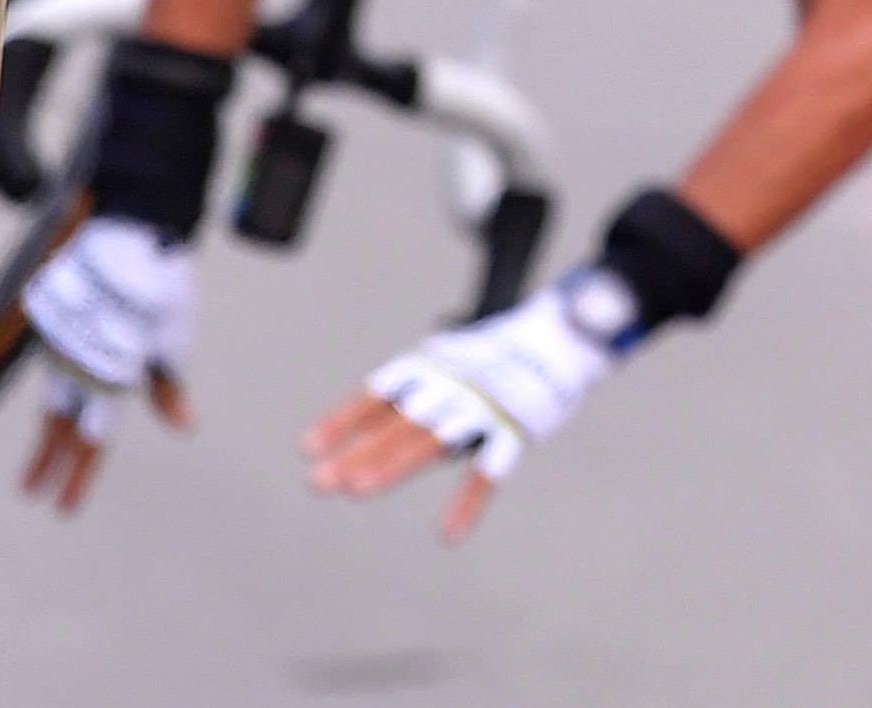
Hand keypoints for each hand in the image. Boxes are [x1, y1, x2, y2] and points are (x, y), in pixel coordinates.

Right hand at [18, 216, 197, 512]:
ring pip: (53, 396)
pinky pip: (54, 364)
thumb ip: (168, 388)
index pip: (91, 438)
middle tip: (33, 495)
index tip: (63, 507)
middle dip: (48, 463)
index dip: (78, 475)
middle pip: (60, 424)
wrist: (134, 230)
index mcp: (110, 375)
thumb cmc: (163, 287)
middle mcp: (76, 364)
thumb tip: (185, 428)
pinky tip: (57, 404)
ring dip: (49, 431)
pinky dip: (57, 388)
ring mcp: (60, 342)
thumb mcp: (174, 340)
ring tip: (39, 465)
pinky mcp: (54, 322)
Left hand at [306, 274, 623, 542]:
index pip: (378, 394)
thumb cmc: (495, 356)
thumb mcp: (449, 362)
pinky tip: (448, 535)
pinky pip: (491, 468)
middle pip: (397, 422)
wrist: (564, 335)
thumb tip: (359, 437)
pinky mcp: (517, 428)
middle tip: (319, 483)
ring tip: (358, 492)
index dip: (343, 420)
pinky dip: (470, 502)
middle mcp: (452, 384)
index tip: (307, 448)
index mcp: (432, 366)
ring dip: (394, 465)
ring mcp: (483, 406)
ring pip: (433, 439)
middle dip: (357, 452)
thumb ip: (413, 396)